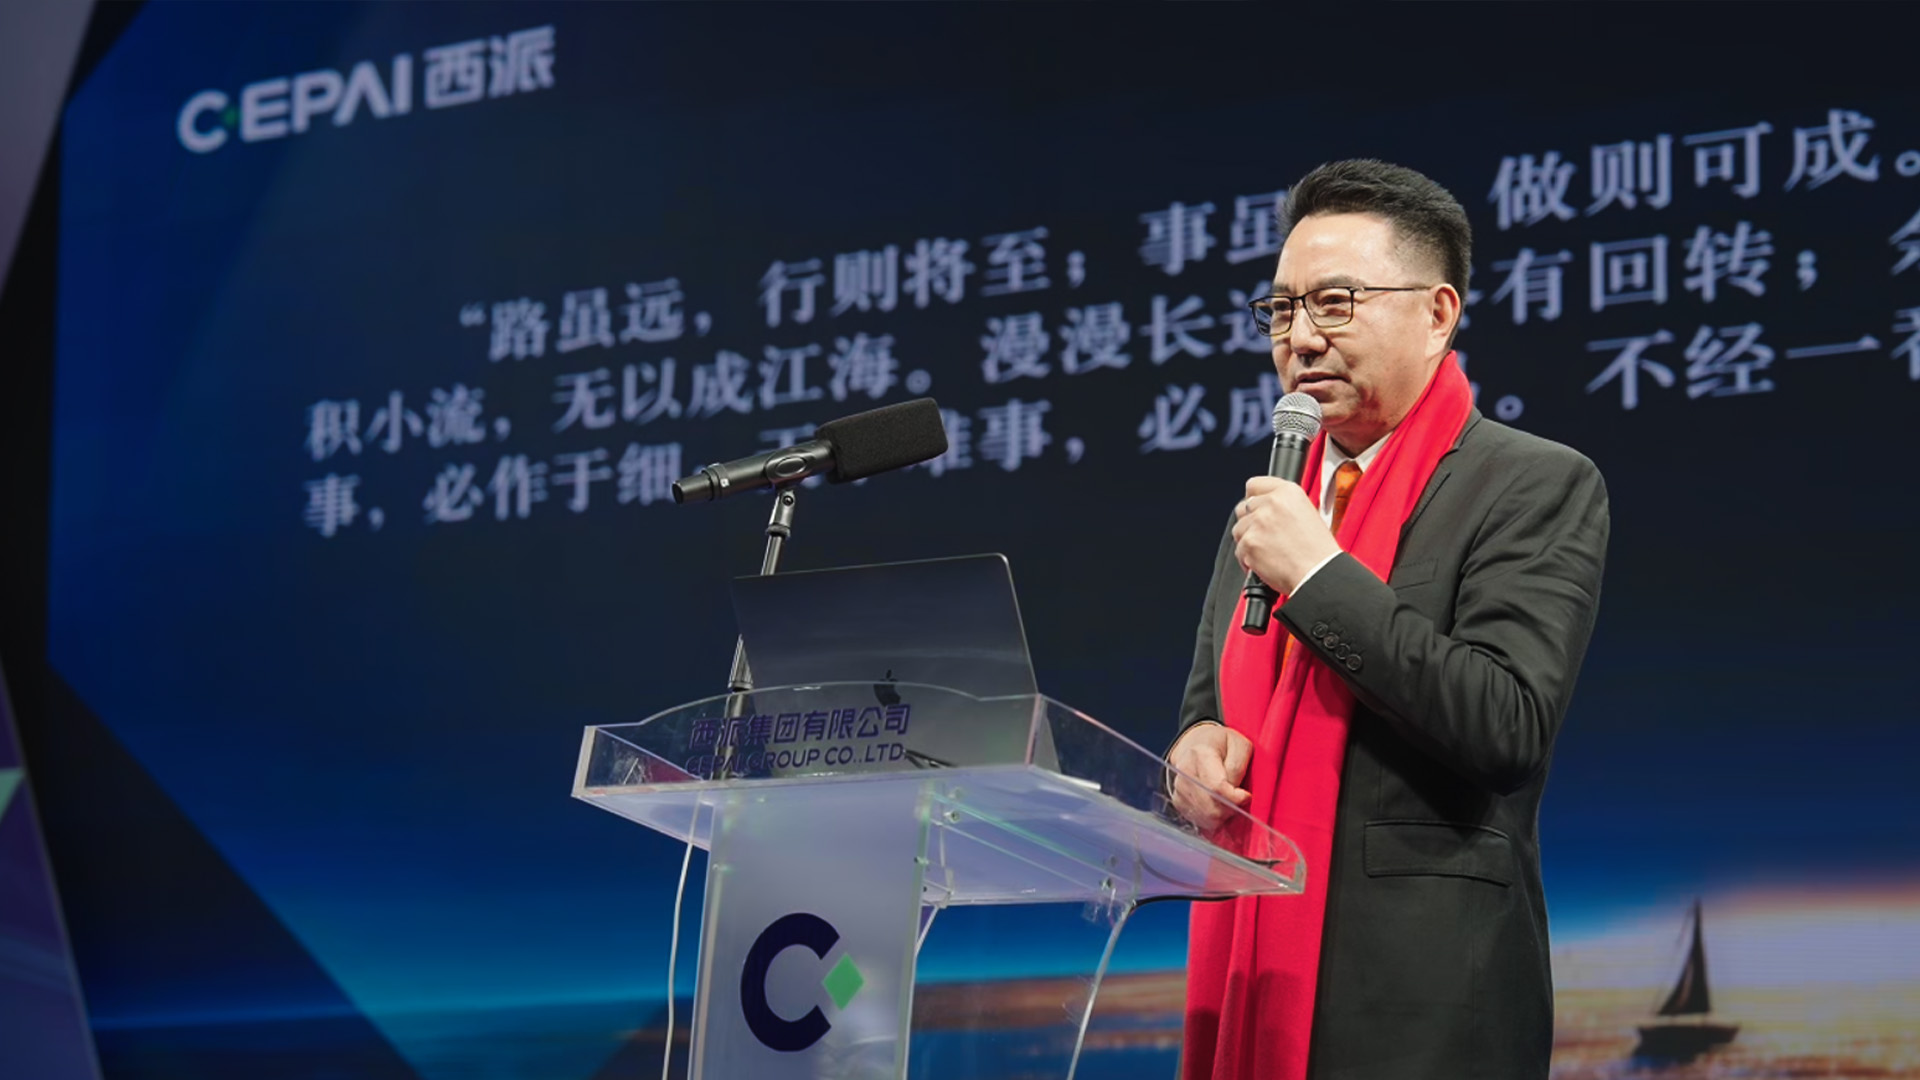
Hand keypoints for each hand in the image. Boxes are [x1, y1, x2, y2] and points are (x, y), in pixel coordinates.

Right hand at [1168, 723, 1253, 831]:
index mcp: (1201, 754)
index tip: (1246, 796)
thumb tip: (1235, 792)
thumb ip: (1239, 767)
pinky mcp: (1178, 801)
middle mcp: (1185, 773)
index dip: (1235, 798)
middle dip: (1232, 809)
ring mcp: (1179, 788)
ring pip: (1206, 818)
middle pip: (1211, 808)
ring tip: (1230, 801)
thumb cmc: (1220, 743)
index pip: (1217, 787)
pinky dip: (1213, 818)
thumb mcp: (1239, 745)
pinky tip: (1218, 804)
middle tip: (1239, 799)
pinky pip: (1199, 820)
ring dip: (1223, 815)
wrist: (1194, 743)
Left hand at [1232, 476, 1340, 596]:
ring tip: (1268, 553)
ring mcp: (1257, 523)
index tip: (1255, 508)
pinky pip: (1239, 551)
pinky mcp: (1249, 543)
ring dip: (1248, 541)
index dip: (1253, 499)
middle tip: (1264, 536)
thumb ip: (1283, 507)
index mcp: (1288, 492)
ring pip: (1239, 529)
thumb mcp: (1307, 515)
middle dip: (1250, 522)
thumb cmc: (1319, 552)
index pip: (1254, 485)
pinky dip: (1247, 560)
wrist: (1318, 574)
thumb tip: (1266, 509)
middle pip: (1243, 508)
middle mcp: (1271, 503)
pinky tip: (1264, 564)